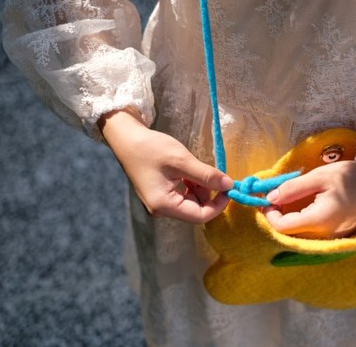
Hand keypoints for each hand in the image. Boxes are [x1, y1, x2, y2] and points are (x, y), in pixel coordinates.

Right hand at [99, 108, 232, 223]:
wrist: (127, 139)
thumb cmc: (150, 148)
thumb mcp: (181, 160)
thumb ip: (206, 175)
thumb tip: (229, 185)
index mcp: (164, 205)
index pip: (200, 216)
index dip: (218, 205)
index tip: (229, 188)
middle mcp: (161, 209)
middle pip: (196, 210)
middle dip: (209, 193)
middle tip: (214, 173)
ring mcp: (160, 203)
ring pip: (192, 202)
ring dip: (201, 187)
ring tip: (196, 168)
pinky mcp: (161, 195)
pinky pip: (184, 196)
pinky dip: (192, 185)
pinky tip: (189, 171)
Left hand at [263, 161, 355, 238]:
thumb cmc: (352, 177)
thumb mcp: (319, 177)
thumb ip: (292, 189)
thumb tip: (270, 198)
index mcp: (319, 221)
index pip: (282, 227)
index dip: (269, 214)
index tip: (268, 198)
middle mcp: (325, 236)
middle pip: (290, 234)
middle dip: (277, 217)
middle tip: (274, 198)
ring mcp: (333, 239)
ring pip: (300, 236)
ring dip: (289, 221)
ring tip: (287, 200)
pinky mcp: (338, 237)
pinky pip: (312, 235)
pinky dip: (301, 223)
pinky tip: (301, 208)